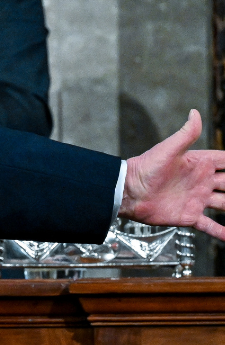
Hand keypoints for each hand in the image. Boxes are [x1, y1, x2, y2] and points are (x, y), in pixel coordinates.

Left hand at [119, 109, 224, 240]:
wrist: (128, 191)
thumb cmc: (145, 167)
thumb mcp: (168, 149)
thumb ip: (185, 134)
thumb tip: (195, 112)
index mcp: (199, 164)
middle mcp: (202, 182)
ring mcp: (198, 199)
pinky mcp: (190, 216)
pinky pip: (211, 226)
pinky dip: (222, 232)